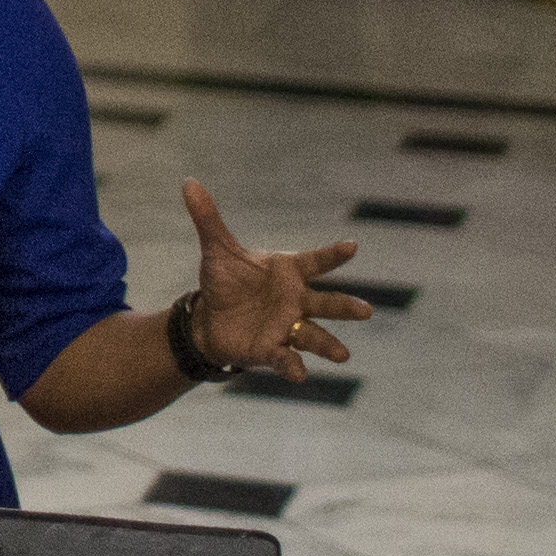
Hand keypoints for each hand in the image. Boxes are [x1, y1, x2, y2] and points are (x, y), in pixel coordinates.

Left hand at [179, 181, 368, 381]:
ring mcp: (287, 327)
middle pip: (326, 303)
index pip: (315, 262)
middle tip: (366, 311)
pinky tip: (299, 373)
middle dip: (345, 307)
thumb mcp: (216, 250)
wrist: (210, 319)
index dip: (332, 255)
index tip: (352, 246)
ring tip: (343, 355)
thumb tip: (189, 182)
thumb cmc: (225, 282)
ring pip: (314, 336)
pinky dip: (293, 366)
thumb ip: (208, 218)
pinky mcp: (272, 349)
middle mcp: (295, 301)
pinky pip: (286, 358)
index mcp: (288, 272)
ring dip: (328, 345)